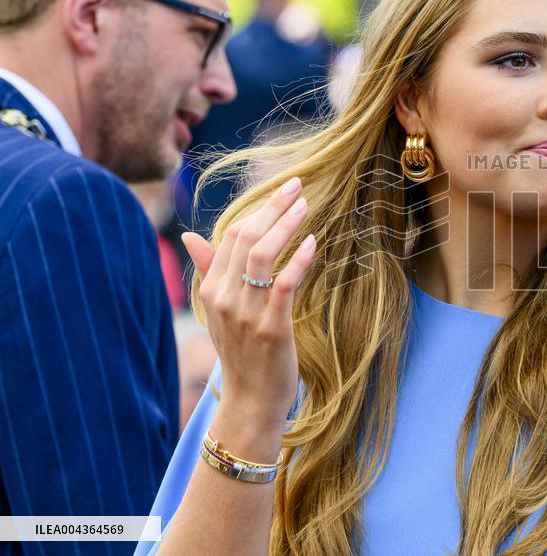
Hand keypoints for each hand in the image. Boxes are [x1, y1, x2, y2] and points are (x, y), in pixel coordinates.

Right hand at [181, 176, 315, 430]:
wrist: (251, 402)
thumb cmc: (243, 354)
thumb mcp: (221, 312)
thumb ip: (211, 272)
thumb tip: (190, 237)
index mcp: (213, 290)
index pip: (232, 237)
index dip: (258, 210)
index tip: (282, 191)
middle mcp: (225, 298)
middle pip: (246, 238)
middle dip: (273, 207)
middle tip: (297, 185)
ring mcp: (246, 314)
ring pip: (263, 255)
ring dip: (285, 225)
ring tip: (306, 205)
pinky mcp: (270, 328)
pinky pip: (283, 285)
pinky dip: (298, 259)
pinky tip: (313, 242)